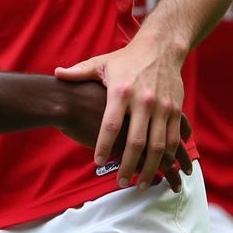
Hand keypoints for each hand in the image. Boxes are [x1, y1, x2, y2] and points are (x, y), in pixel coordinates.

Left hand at [56, 37, 187, 190]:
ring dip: (150, 168)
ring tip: (140, 183)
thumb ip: (78, 72)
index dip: (104, 146)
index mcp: (121, 91)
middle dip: (128, 166)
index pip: (110, 125)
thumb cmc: (126, 59)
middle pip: (136, 141)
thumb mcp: (101, 63)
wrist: (160, 48)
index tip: (97, 162)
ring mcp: (161, 107)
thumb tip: (57, 74)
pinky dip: (167, 157)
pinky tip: (161, 168)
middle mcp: (142, 101)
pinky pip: (173, 139)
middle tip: (120, 181)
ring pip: (158, 146)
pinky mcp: (175, 110)